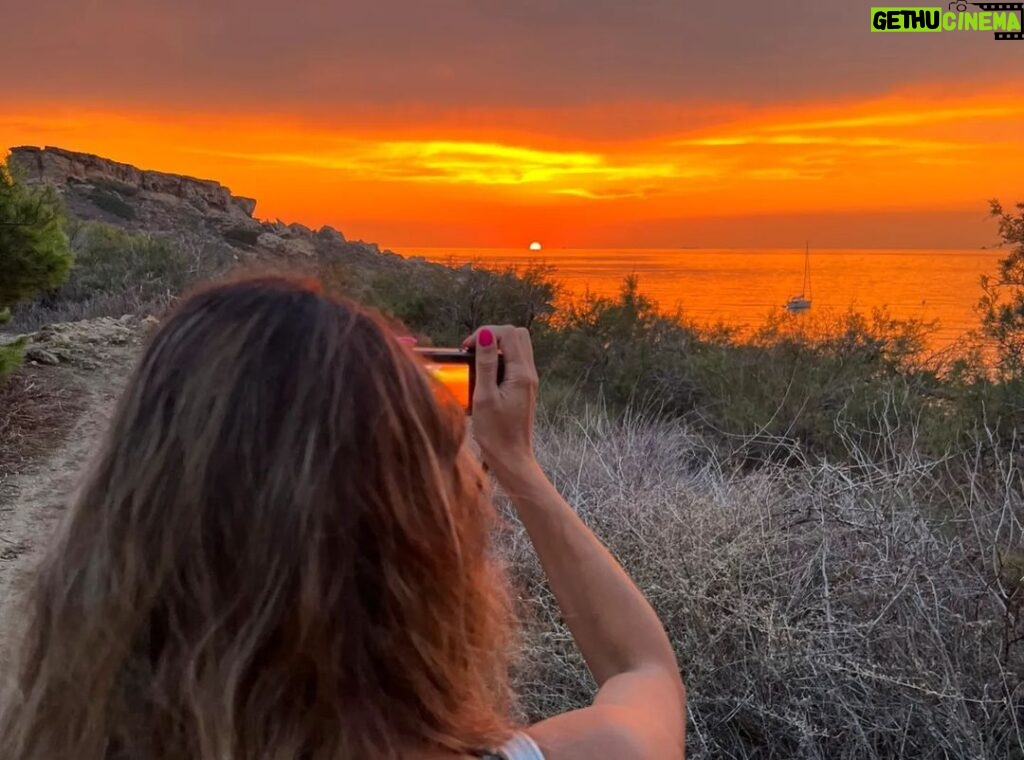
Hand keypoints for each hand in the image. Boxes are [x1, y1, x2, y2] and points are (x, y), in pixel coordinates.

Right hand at [463, 325, 541, 488]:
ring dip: (496, 347)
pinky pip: (514, 362)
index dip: (485, 333)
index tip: (466, 347)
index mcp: (522, 373)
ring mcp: (527, 380)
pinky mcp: (523, 388)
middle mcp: (529, 373)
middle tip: (472, 350)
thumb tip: (485, 335)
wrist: (511, 458)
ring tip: (475, 360)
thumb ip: (486, 364)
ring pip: (516, 347)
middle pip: (516, 335)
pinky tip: (484, 374)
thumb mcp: (485, 397)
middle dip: (492, 335)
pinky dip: (499, 359)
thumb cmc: (496, 433)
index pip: (508, 334)